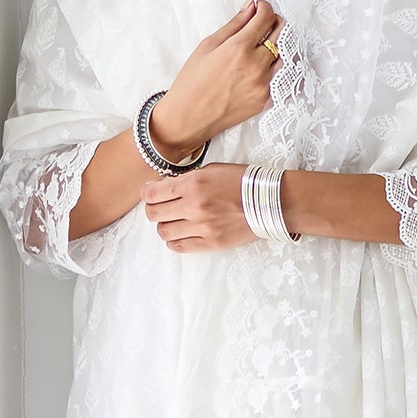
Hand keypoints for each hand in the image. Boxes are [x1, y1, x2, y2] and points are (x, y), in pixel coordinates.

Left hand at [142, 161, 264, 252]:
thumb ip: (186, 179)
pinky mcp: (210, 243)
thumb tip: (162, 187)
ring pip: (163, 232)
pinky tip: (181, 233)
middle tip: (161, 207)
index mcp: (193, 184)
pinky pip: (179, 246)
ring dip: (164, 226)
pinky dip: (174, 240)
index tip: (151, 193)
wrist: (269, 201)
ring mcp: (202, 227)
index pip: (152, 193)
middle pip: (153, 214)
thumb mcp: (212, 170)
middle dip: (153, 210)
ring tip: (174, 221)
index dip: (147, 193)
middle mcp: (194, 206)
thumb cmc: (242, 182)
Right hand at [150, 0, 283, 155]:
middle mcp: (256, 65)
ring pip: (284, 57)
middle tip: (263, 24)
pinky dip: (274, 69)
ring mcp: (263, 85)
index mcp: (239, 48)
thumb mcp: (208, 46)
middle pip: (282, 34)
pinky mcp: (266, 101)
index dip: (265, 8)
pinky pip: (280, 78)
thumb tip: (250, 6)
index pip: (266, 18)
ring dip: (278, 47)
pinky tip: (261, 68)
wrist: (188, 118)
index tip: (259, 8)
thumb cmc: (192, 81)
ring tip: (262, 47)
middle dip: (274, 23)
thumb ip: (234, 24)